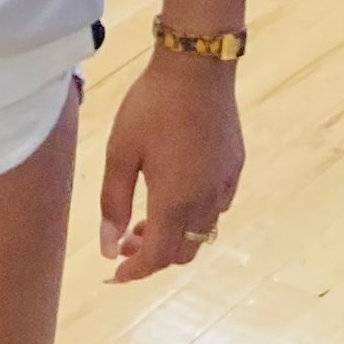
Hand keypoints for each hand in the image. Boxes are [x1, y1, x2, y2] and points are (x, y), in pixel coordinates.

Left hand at [99, 52, 244, 281]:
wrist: (197, 68)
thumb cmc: (151, 107)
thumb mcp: (120, 154)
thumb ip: (113, 204)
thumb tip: (108, 247)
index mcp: (174, 202)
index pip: (156, 257)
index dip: (134, 272)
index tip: (114, 275)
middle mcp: (206, 202)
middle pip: (182, 252)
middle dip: (152, 255)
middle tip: (124, 241)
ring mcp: (225, 186)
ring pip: (202, 233)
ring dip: (173, 236)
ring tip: (144, 218)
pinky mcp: (234, 168)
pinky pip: (216, 209)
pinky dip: (192, 216)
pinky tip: (174, 193)